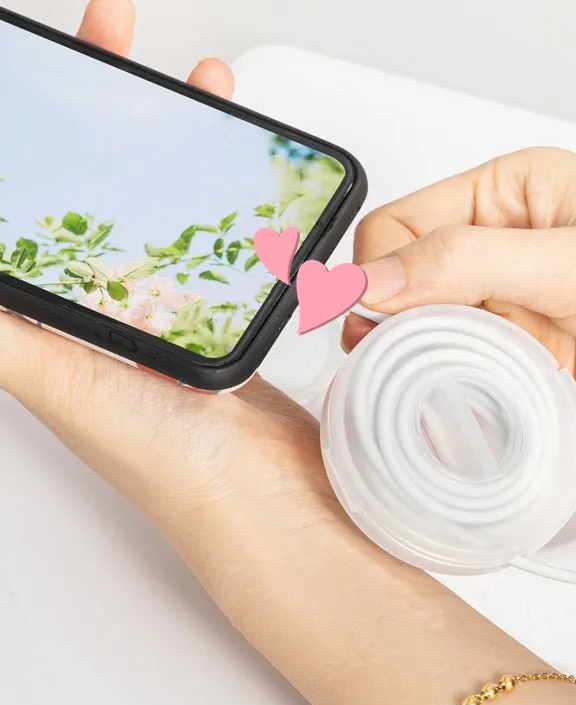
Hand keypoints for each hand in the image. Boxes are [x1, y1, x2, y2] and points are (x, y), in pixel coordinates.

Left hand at [0, 0, 334, 555]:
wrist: (260, 499)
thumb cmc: (168, 458)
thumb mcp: (57, 378)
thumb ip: (5, 327)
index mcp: (52, 308)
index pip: (22, 189)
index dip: (25, 117)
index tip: (39, 55)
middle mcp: (105, 301)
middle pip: (95, 175)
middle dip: (103, 100)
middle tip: (116, 34)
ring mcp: (169, 304)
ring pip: (162, 195)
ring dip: (173, 133)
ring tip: (199, 86)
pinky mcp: (224, 314)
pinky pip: (216, 233)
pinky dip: (226, 188)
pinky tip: (244, 170)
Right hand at [346, 147, 575, 438]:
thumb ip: (470, 264)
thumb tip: (380, 279)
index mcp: (511, 197)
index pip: (404, 227)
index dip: (378, 274)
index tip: (370, 320)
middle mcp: (510, 253)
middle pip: (411, 287)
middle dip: (393, 324)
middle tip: (387, 360)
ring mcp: (522, 314)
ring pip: (435, 339)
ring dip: (426, 364)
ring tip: (423, 386)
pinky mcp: (536, 366)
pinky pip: (473, 383)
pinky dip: (461, 398)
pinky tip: (464, 407)